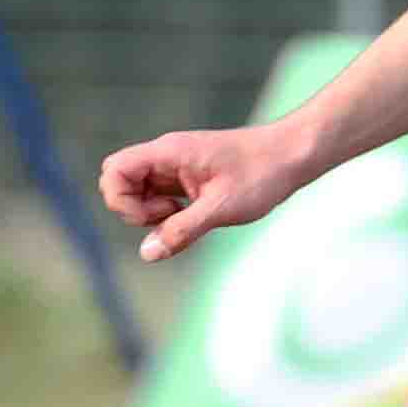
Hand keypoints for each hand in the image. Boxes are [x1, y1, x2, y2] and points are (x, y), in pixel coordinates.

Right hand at [99, 119, 315, 261]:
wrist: (293, 155)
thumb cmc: (262, 174)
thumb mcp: (222, 208)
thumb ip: (182, 230)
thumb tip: (146, 254)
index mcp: (167, 152)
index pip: (114, 170)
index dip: (121, 199)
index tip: (160, 216)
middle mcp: (166, 156)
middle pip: (120, 181)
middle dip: (134, 209)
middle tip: (172, 218)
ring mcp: (176, 166)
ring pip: (140, 191)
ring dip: (152, 213)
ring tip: (188, 218)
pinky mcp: (188, 178)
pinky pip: (161, 195)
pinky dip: (169, 212)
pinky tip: (196, 217)